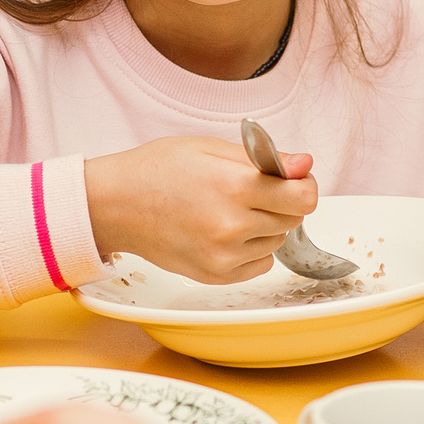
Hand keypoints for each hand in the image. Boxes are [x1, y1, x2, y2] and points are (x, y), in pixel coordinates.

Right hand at [84, 136, 313, 284]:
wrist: (117, 205)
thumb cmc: (159, 169)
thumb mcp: (212, 148)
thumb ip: (266, 159)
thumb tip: (306, 164)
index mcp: (235, 186)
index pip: (304, 197)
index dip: (303, 185)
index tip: (291, 179)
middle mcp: (233, 226)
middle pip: (294, 219)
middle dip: (281, 202)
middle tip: (248, 191)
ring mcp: (224, 256)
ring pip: (277, 241)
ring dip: (265, 226)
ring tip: (227, 210)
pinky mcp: (216, 276)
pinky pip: (260, 263)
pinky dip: (250, 249)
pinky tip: (222, 232)